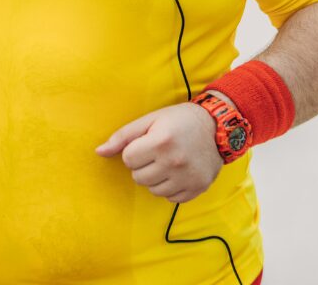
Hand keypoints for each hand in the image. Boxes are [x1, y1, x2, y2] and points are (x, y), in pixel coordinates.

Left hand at [96, 103, 222, 203]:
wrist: (218, 126)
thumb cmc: (180, 120)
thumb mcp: (151, 119)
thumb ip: (123, 136)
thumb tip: (98, 152)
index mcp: (161, 141)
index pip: (128, 159)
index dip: (135, 150)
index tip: (148, 142)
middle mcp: (175, 161)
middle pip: (138, 177)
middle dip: (144, 165)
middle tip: (158, 152)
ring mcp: (187, 177)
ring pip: (153, 190)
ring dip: (156, 178)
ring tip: (168, 161)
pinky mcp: (197, 187)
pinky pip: (171, 198)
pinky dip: (171, 187)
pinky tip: (179, 172)